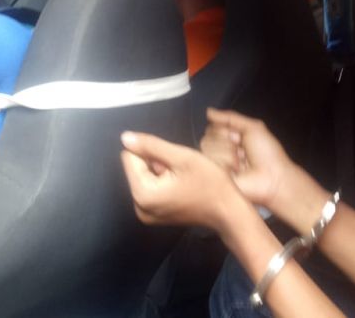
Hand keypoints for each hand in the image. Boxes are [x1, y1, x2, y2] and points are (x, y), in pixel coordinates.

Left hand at [120, 131, 247, 232]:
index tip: (173, 163)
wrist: (228, 212)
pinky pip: (150, 189)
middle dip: (155, 164)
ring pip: (143, 177)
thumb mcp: (182, 157)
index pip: (129, 157)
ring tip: (182, 180)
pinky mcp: (154, 215)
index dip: (152, 152)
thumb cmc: (210, 184)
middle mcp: (139, 207)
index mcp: (143, 194)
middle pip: (135, 168)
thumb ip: (151, 146)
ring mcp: (146, 214)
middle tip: (180, 172)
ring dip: (160, 172)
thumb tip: (125, 137)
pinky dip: (163, 183)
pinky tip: (181, 187)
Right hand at [202, 109, 295, 210]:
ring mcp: (216, 166)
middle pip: (207, 137)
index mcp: (228, 140)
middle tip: (243, 150)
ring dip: (229, 153)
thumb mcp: (252, 128)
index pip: (212, 127)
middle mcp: (219, 153)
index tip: (240, 137)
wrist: (273, 177)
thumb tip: (208, 111)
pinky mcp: (214, 178)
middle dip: (227, 140)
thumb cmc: (267, 154)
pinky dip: (226, 163)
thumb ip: (230, 118)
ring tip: (242, 164)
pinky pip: (210, 162)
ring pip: (207, 148)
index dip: (226, 130)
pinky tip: (237, 172)